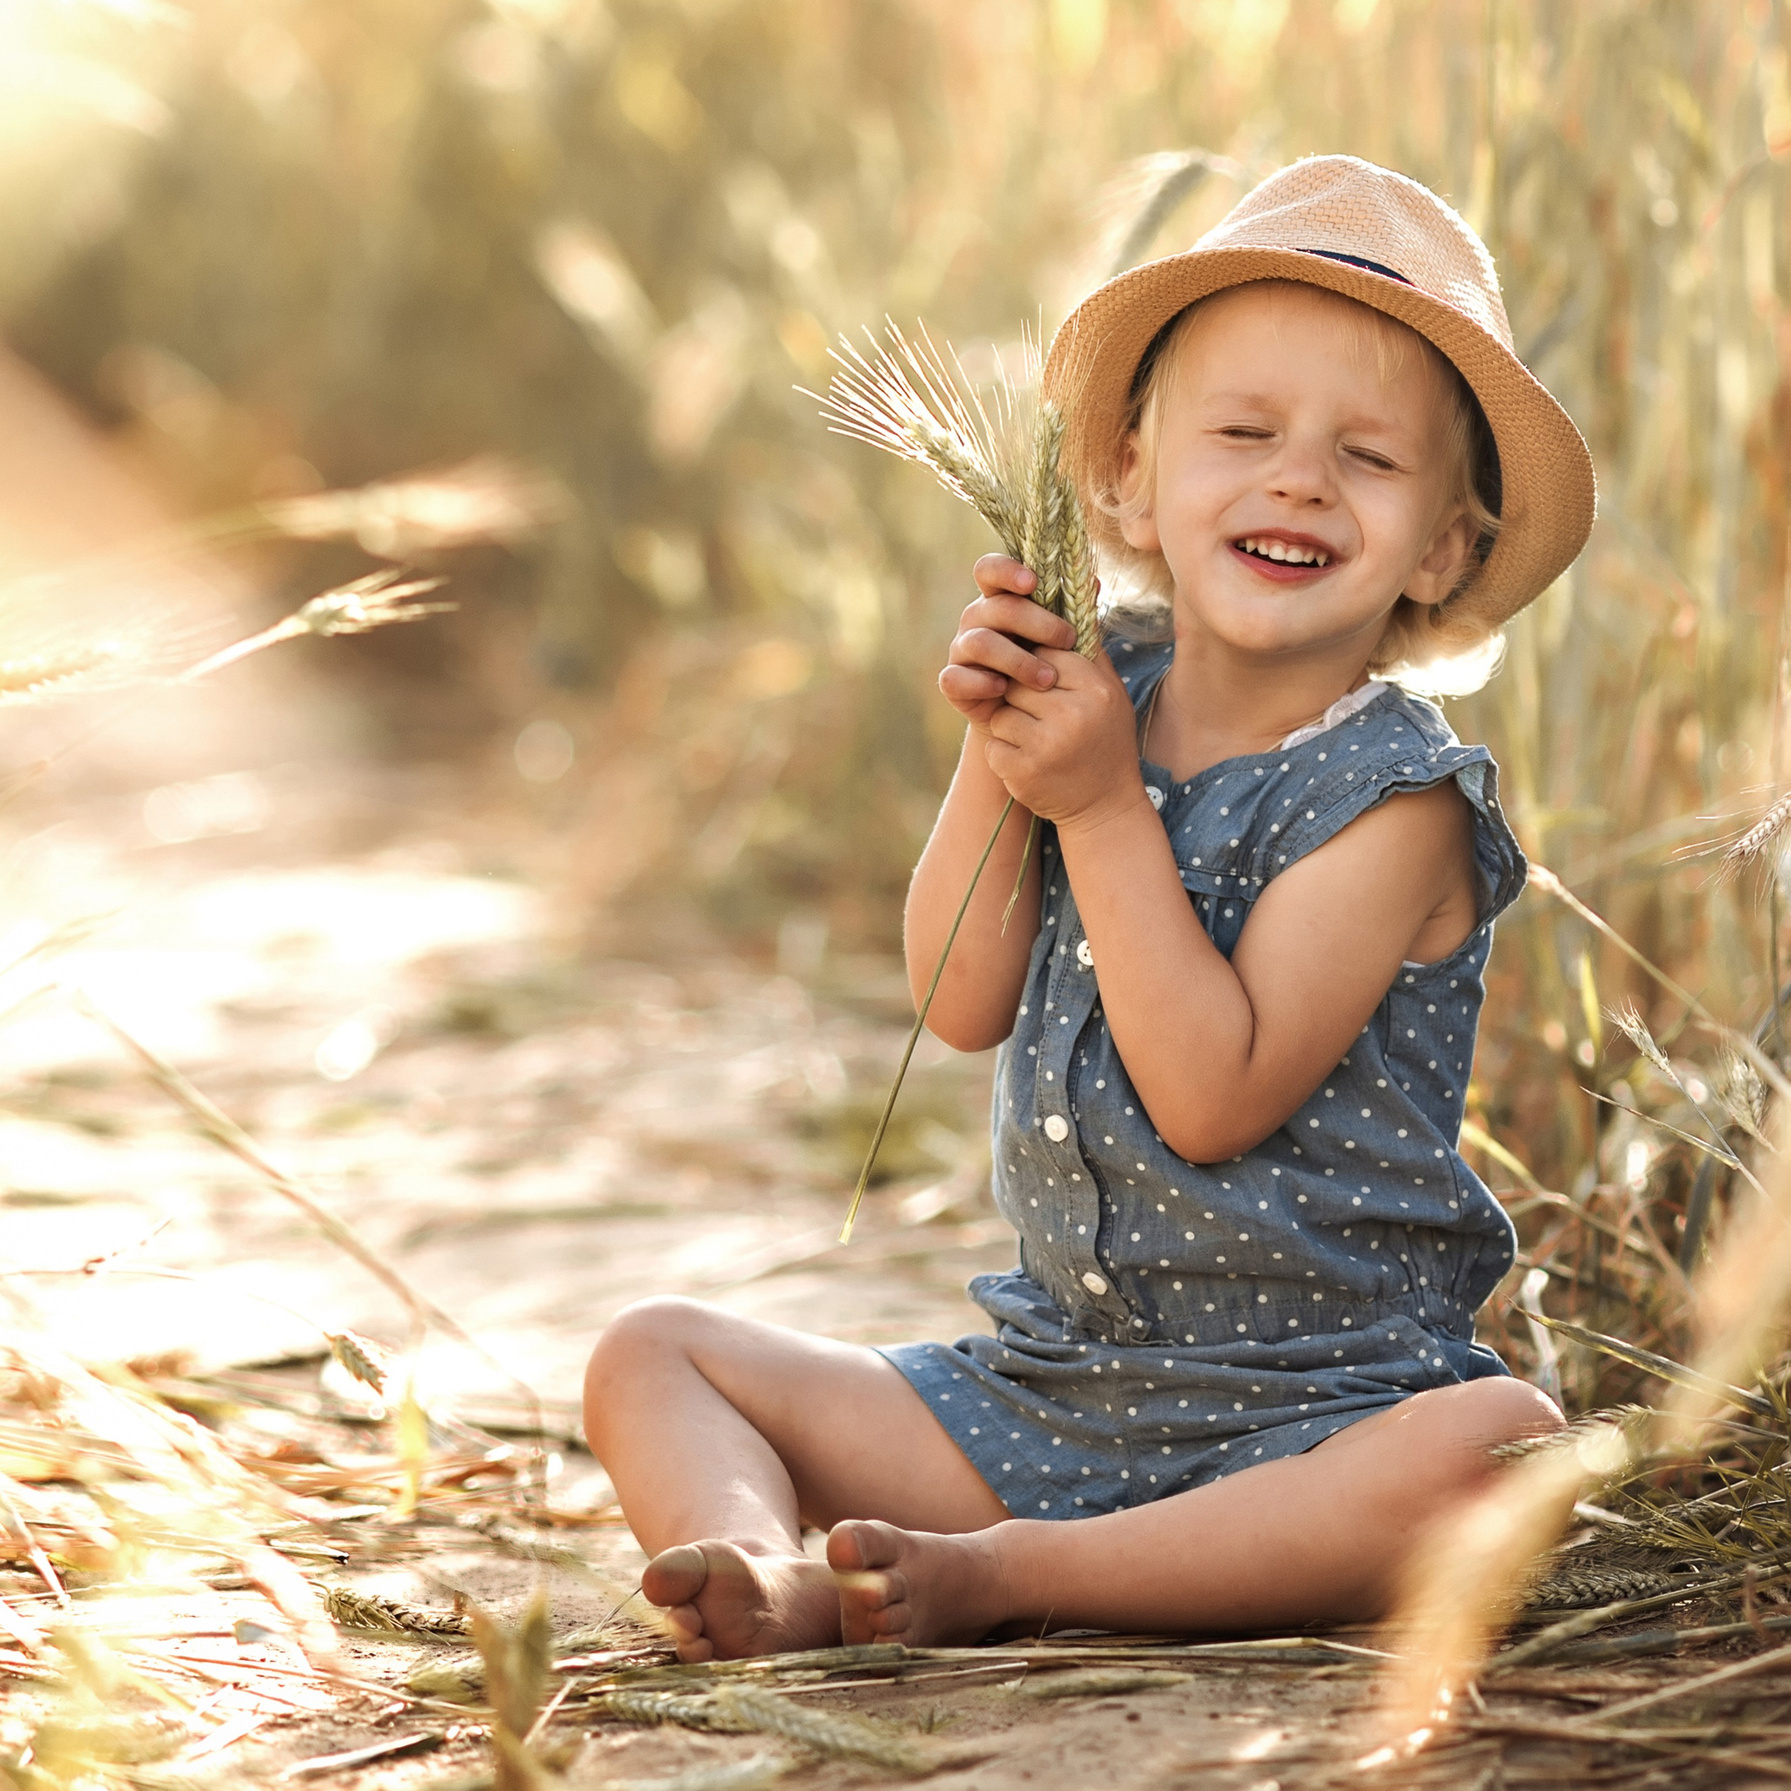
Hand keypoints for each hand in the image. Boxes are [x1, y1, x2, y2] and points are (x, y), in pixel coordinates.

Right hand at [938, 556, 1077, 732]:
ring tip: (1048, 679)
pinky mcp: (953, 681)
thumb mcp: (1062, 640)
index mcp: (999, 600)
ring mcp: (961, 650)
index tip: (1032, 582)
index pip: (989, 570)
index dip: (1006, 570)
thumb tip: (1092, 584)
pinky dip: (981, 683)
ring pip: (980, 643)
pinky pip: (956, 677)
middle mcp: (976, 620)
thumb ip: (1073, 613)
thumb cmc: (1045, 667)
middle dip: (1036, 622)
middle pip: (996, 608)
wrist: (1024, 718)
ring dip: (1017, 660)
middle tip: (1068, 640)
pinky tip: (1004, 690)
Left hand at [985, 644, 1149, 831]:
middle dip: (1022, 697)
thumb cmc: (1105, 740)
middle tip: (1041, 717)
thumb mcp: (1110, 693)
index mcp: (1094, 689)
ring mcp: (1045, 744)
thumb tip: (1080, 590)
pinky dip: (1005, 753)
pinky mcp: (1022, 771)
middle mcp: (1072, 714)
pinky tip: (1030, 762)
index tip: (1047, 684)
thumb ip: (1089, 649)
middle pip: (1018, 681)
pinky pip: (994, 745)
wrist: (1104, 807)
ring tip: (1038, 741)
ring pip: (1002, 713)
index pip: (1046, 653)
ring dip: (1011, 726)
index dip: (1039, 666)